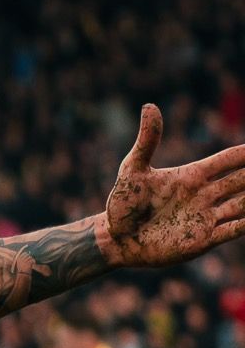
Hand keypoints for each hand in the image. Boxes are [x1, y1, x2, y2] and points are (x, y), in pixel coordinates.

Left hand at [100, 104, 244, 268]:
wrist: (115, 239)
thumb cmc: (123, 203)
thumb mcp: (133, 169)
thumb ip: (147, 140)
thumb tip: (149, 106)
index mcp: (192, 175)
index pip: (228, 160)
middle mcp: (204, 195)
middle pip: (240, 181)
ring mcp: (204, 218)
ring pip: (241, 205)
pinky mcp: (201, 241)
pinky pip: (231, 231)